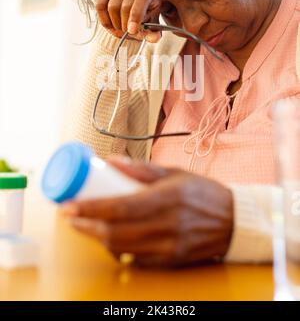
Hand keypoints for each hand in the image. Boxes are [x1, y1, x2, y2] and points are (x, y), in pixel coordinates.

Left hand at [61, 156, 233, 267]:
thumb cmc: (202, 192)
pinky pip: (136, 260)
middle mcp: (168, 225)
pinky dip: (119, 251)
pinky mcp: (171, 261)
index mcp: (167, 198)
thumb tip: (109, 161)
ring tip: (87, 226)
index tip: (69, 207)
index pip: (120, 206)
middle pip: (116, 232)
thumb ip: (141, 169)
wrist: (234, 221)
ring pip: (122, 249)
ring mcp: (169, 246)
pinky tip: (112, 240)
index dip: (90, 208)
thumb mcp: (174, 173)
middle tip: (71, 217)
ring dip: (98, 239)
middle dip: (86, 226)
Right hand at [96, 0, 162, 41]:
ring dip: (115, 24)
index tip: (132, 30)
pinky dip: (103, 19)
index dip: (136, 16)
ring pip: (112, 7)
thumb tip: (154, 39)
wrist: (138, 2)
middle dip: (125, 26)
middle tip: (127, 34)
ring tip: (120, 30)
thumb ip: (154, 32)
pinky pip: (100, 5)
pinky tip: (110, 25)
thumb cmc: (146, 13)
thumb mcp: (153, 23)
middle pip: (125, 7)